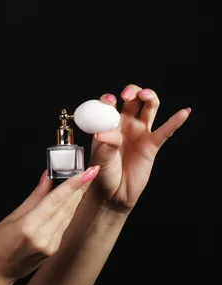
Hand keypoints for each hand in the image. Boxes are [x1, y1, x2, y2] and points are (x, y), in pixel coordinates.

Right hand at [0, 166, 100, 284]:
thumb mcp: (10, 218)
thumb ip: (33, 197)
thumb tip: (46, 178)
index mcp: (29, 227)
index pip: (57, 200)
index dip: (74, 184)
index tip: (88, 171)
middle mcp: (44, 238)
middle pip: (67, 207)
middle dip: (80, 187)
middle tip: (90, 170)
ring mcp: (51, 246)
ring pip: (68, 216)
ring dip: (76, 198)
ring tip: (83, 180)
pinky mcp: (53, 250)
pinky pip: (63, 226)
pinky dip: (67, 211)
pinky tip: (70, 201)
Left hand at [87, 84, 190, 212]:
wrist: (113, 192)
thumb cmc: (102, 173)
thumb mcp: (100, 158)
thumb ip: (105, 145)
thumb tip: (105, 134)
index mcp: (108, 124)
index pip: (109, 104)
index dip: (109, 99)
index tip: (110, 101)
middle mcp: (125, 124)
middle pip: (133, 100)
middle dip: (132, 92)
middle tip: (127, 96)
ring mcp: (139, 133)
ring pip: (149, 108)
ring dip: (149, 97)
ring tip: (146, 95)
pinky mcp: (152, 145)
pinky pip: (165, 131)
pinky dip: (175, 121)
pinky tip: (184, 112)